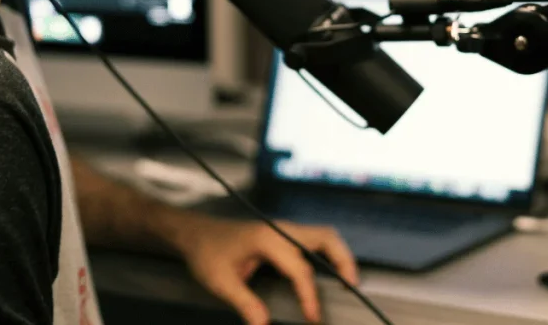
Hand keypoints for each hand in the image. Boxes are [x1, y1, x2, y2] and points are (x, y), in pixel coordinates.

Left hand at [179, 215, 358, 324]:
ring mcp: (283, 230)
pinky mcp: (282, 234)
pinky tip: (328, 272)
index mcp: (267, 239)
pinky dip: (328, 253)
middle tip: (352, 286)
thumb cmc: (206, 253)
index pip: (299, 268)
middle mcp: (281, 230)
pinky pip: (313, 239)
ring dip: (339, 254)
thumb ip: (245, 304)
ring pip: (323, 235)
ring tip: (347, 280)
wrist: (195, 233)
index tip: (313, 317)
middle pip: (325, 237)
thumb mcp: (221, 282)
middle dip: (343, 260)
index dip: (309, 295)